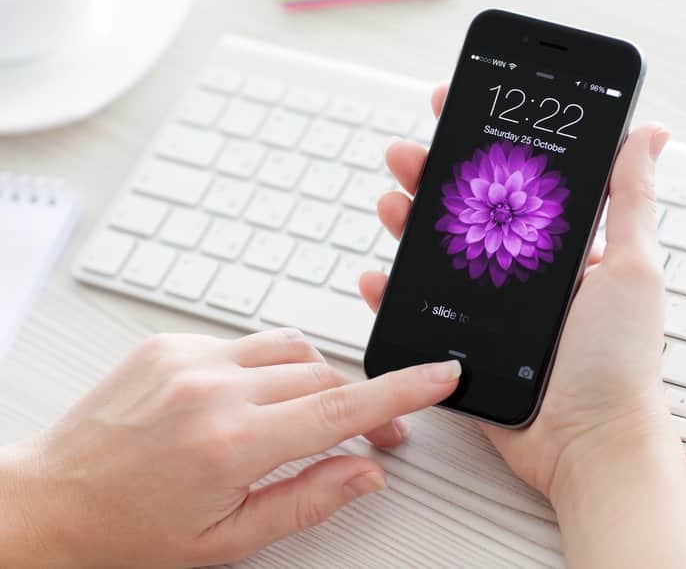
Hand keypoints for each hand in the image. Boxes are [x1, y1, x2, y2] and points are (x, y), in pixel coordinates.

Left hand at [0, 329, 459, 567]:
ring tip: (300, 421)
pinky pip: (246, 342)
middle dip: (358, 403)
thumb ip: (308, 501)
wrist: (48, 502)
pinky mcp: (170, 342)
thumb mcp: (227, 540)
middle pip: (324, 375)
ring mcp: (189, 358)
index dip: (402, 392)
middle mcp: (212, 388)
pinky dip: (265, 368)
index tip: (440, 376)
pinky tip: (246, 402)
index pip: (343, 408)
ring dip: (313, 380)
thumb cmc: (126, 530)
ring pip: (291, 348)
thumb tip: (364, 473)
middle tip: (369, 439)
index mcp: (231, 444)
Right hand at [358, 84, 671, 499]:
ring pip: (436, 252)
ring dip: (407, 221)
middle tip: (409, 152)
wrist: (589, 443)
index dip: (486, 142)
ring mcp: (489, 307)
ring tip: (391, 201)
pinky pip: (419, 309)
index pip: (516, 180)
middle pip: (466, 210)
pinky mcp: (462, 344)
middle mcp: (522, 270)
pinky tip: (379, 276)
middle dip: (433, 175)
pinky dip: (394, 293)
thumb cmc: (621, 360)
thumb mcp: (634, 267)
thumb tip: (648, 131)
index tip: (461, 104)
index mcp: (561, 247)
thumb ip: (631, 199)